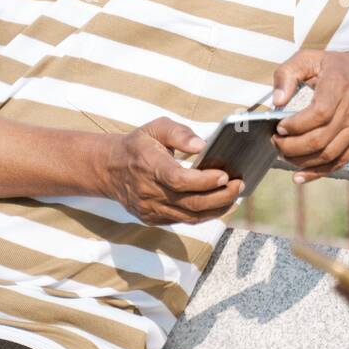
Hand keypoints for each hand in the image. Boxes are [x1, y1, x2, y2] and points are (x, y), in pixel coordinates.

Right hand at [97, 118, 242, 224]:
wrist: (109, 169)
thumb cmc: (138, 145)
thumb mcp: (156, 128)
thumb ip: (179, 133)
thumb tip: (202, 145)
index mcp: (149, 166)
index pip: (179, 180)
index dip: (204, 181)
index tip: (224, 175)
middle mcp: (148, 192)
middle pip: (190, 202)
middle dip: (220, 196)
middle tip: (239, 185)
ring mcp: (150, 209)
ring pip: (190, 217)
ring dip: (217, 208)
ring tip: (234, 195)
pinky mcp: (152, 219)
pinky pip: (183, 221)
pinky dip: (204, 215)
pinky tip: (218, 204)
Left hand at [271, 47, 348, 183]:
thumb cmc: (338, 67)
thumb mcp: (310, 58)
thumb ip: (287, 74)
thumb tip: (277, 101)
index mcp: (339, 87)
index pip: (318, 114)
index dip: (295, 125)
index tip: (279, 126)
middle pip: (320, 139)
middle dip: (291, 147)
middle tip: (275, 142)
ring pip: (328, 155)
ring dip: (301, 161)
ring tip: (284, 154)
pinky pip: (339, 163)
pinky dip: (317, 172)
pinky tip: (299, 175)